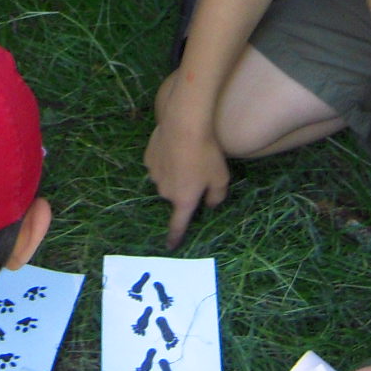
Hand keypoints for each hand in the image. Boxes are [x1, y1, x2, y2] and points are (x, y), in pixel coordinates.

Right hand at [145, 79, 231, 246]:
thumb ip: (216, 197)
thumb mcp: (221, 178)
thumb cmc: (206, 154)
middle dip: (184, 189)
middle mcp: (165, 191)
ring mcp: (154, 174)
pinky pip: (158, 164)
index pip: (178, 224)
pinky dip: (166, 160)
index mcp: (184, 200)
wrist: (184, 124)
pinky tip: (175, 147)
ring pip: (166, 180)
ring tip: (187, 156)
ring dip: (175, 174)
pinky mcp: (148, 158)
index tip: (170, 246)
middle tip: (198, 171)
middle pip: (175, 196)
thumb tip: (209, 204)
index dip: (175, 236)